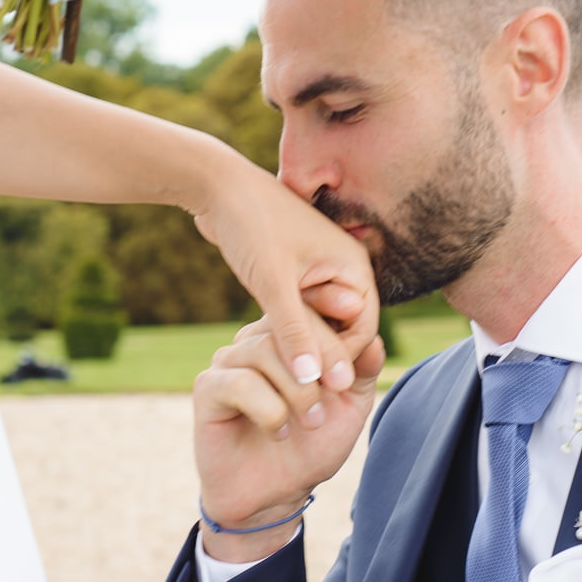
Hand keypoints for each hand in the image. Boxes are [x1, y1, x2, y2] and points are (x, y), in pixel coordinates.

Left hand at [191, 151, 379, 394]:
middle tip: (295, 393)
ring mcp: (321, 271)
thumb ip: (295, 333)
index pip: (363, 329)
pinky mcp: (297, 275)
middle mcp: (344, 269)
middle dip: (322, 357)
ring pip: (320, 323)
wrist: (218, 188)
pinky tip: (266, 348)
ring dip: (303, 345)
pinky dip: (288, 330)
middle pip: (344, 329)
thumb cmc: (252, 226)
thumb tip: (313, 381)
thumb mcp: (273, 283)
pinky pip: (302, 313)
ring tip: (278, 375)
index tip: (312, 390)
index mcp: (354, 265)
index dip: (340, 361)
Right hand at [194, 316, 384, 562]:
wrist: (275, 495)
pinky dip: (269, 409)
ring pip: (264, 350)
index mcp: (289, 338)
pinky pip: (240, 383)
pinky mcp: (208, 388)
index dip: (331, 301)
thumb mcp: (349, 406)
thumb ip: (362, 370)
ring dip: (297, 389)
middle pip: (287, 322)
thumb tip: (375, 337)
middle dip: (322, 351)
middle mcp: (256, 340)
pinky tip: (280, 431)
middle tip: (339, 387)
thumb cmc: (312, 445)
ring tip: (312, 421)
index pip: (308, 303)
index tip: (356, 309)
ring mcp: (229, 361)